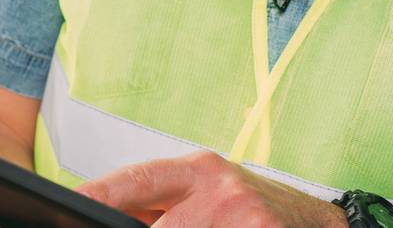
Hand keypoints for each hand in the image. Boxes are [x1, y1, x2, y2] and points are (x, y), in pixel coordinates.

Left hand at [78, 151, 347, 227]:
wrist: (321, 224)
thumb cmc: (255, 209)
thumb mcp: (212, 193)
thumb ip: (164, 204)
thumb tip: (106, 216)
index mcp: (201, 169)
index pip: (138, 179)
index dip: (101, 193)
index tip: (71, 202)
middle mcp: (221, 188)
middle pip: (160, 225)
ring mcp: (243, 217)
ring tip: (195, 224)